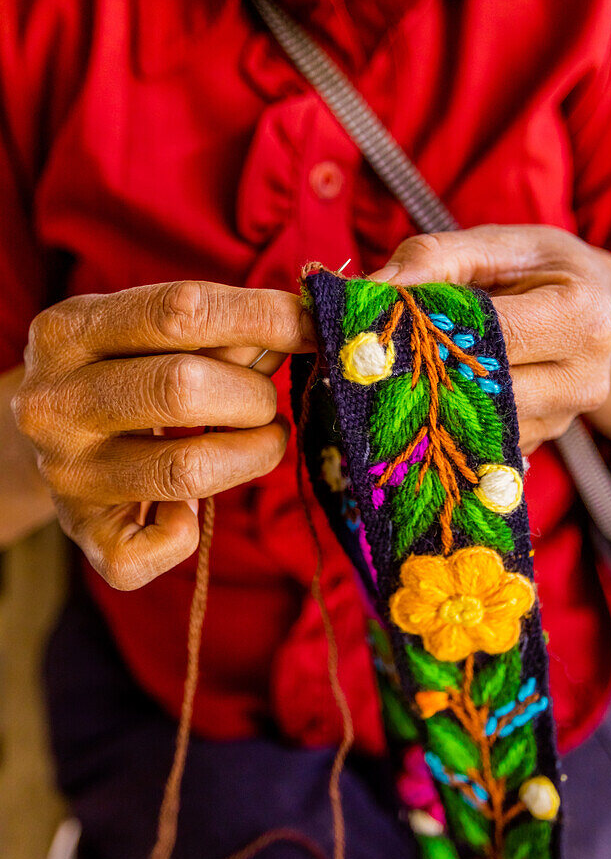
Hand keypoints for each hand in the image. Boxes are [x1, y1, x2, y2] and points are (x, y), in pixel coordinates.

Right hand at [12, 281, 314, 588]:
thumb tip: (304, 327)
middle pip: (183, 388)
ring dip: (253, 454)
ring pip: (188, 469)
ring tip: (263, 440)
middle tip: (266, 402)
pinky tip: (188, 510)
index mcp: (67, 332)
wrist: (51, 442)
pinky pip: (159, 547)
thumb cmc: (125, 373)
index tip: (312, 325)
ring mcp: (65, 474)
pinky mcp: (84, 534)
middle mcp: (53, 402)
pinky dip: (190, 533)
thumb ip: (224, 331)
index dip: (264, 316)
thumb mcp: (153, 336)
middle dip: (253, 396)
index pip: (181, 311)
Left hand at [371, 225, 610, 453]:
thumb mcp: (494, 244)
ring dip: (431, 401)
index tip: (386, 323)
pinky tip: (428, 394)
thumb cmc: (536, 267)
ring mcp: (562, 421)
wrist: (592, 306)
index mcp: (583, 317)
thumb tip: (373, 289)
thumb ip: (434, 259)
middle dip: (428, 371)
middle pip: (485, 390)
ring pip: (476, 425)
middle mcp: (583, 379)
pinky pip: (478, 441)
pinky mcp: (536, 444)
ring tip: (401, 370)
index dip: (435, 329)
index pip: (493, 334)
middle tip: (379, 355)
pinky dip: (446, 420)